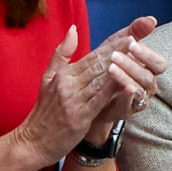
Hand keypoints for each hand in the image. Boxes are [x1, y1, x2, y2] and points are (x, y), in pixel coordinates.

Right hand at [12, 20, 161, 162]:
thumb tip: (73, 29)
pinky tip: (128, 84)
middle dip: (119, 51)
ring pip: (100, 80)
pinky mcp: (79, 117)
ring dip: (119, 68)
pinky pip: (99, 101)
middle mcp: (68, 84)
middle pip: (98, 65)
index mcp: (64, 74)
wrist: (33, 141)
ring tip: (137, 57)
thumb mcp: (48, 78)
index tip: (130, 35)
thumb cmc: (44, 112)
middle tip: (137, 39)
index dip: (112, 45)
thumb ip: (61, 54)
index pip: (92, 56)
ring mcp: (73, 100)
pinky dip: (113, 92)